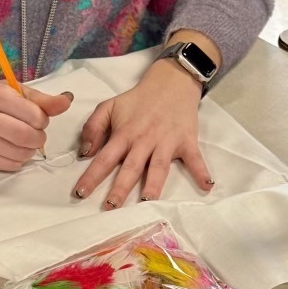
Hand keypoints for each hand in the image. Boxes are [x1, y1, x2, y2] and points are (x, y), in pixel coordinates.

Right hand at [0, 81, 71, 170]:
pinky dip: (19, 161)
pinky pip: (9, 165)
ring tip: (26, 142)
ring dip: (30, 151)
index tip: (39, 119)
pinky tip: (14, 149)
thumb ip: (45, 100)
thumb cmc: (0, 100)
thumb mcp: (22, 93)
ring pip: (18, 154)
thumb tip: (68, 101)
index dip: (43, 120)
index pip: (34, 116)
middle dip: (39, 138)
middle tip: (37, 134)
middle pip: (24, 136)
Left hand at [72, 60, 213, 208]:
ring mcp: (167, 142)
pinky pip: (195, 159)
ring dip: (153, 184)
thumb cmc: (138, 100)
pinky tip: (207, 185)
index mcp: (124, 134)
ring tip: (147, 202)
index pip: (104, 158)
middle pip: (131, 167)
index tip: (80, 193)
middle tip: (111, 206)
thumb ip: (93, 127)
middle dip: (120, 187)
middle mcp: (144, 140)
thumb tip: (85, 152)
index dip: (92, 176)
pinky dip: (202, 171)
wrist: (171, 83)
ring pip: (158, 167)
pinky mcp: (187, 141)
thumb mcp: (109, 106)